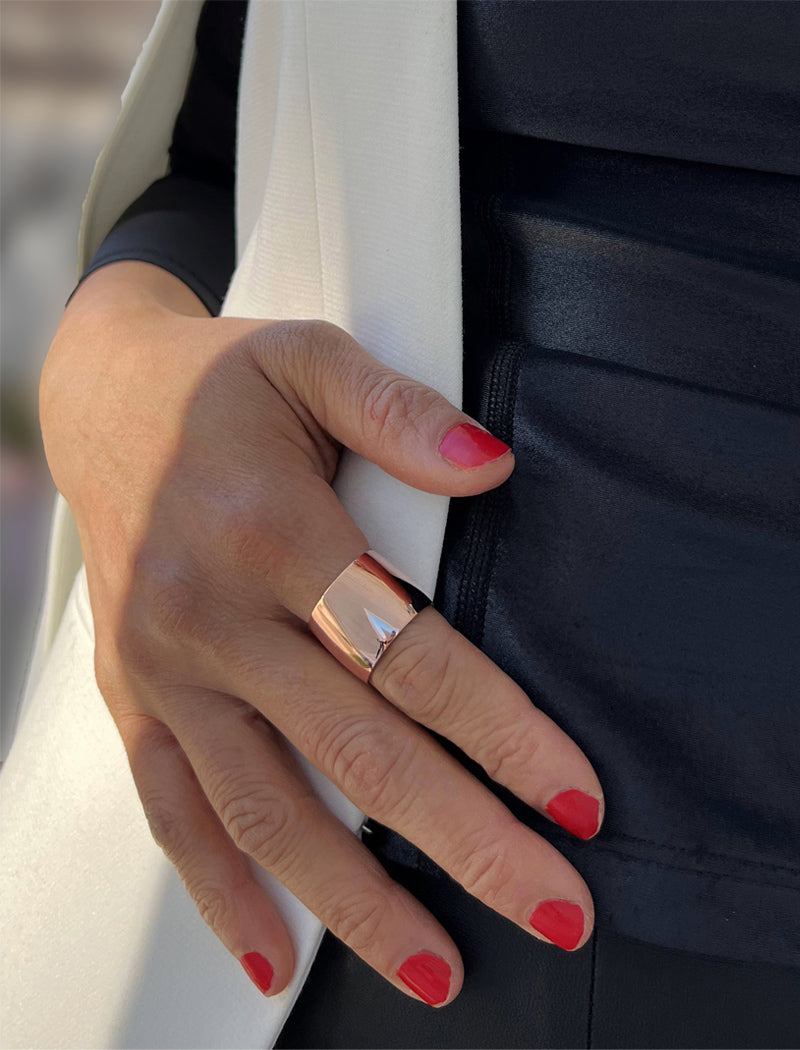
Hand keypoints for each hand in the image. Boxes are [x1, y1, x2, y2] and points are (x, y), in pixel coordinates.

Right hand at [40, 261, 603, 1006]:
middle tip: (552, 905)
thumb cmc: (219, 384)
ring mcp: (163, 666)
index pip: (408, 654)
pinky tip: (274, 957)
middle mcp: (209, 611)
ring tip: (437, 968)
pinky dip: (221, 893)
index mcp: (268, 528)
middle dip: (463, 839)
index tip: (575, 797)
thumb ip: (399, 411)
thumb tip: (492, 465)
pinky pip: (171, 810)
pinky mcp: (131, 696)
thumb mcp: (309, 359)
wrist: (99, 402)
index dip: (501, 731)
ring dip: (354, 901)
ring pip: (264, 807)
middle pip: (354, 750)